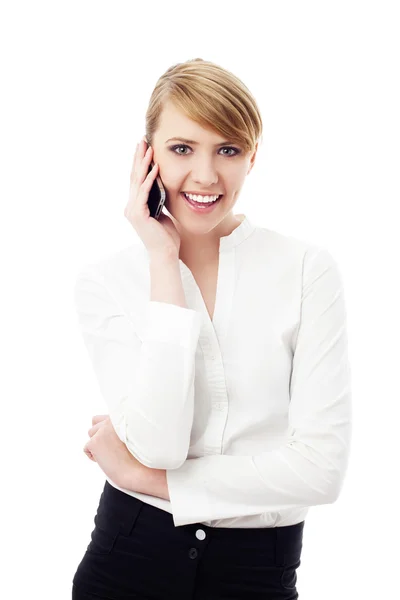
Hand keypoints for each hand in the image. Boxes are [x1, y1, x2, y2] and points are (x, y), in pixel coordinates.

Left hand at [83, 415, 144, 488]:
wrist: (141, 471)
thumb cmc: (141, 456)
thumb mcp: (134, 433)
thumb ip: (121, 425)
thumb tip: (106, 426)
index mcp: (123, 414)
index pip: (107, 416)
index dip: (109, 429)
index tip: (116, 440)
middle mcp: (112, 419)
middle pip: (96, 421)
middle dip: (100, 433)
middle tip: (111, 446)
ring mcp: (103, 429)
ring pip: (91, 433)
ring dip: (97, 443)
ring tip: (111, 453)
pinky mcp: (95, 442)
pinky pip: (86, 448)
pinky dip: (94, 456)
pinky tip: (108, 460)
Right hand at [124, 137, 180, 256]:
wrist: (166, 254)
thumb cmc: (167, 236)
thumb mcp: (163, 212)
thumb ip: (159, 200)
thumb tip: (162, 186)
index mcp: (136, 205)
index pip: (137, 179)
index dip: (140, 162)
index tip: (145, 147)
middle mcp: (130, 206)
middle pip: (134, 176)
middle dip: (138, 157)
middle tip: (142, 139)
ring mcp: (132, 210)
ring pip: (137, 181)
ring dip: (143, 163)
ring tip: (148, 148)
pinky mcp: (138, 214)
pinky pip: (144, 192)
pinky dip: (150, 179)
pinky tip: (155, 167)